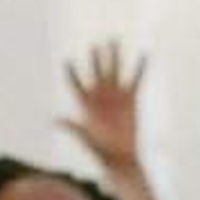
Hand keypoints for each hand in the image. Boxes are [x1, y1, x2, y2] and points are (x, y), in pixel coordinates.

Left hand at [55, 40, 148, 176]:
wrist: (121, 157)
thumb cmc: (99, 150)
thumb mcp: (84, 136)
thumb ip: (72, 126)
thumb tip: (55, 121)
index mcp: (86, 102)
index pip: (76, 83)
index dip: (71, 73)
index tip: (67, 62)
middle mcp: (101, 96)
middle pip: (96, 72)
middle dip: (96, 58)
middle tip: (96, 45)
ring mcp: (116, 96)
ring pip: (114, 71)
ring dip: (114, 57)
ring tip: (114, 42)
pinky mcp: (131, 99)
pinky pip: (136, 79)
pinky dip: (140, 68)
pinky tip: (143, 55)